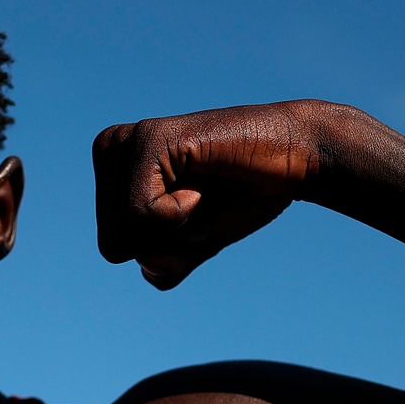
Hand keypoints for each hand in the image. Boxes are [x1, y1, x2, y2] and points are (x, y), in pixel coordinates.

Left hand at [91, 101, 323, 288]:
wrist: (293, 160)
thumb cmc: (242, 196)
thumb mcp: (195, 243)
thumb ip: (165, 264)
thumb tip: (148, 265)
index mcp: (111, 175)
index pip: (112, 248)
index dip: (162, 246)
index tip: (193, 209)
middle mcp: (111, 150)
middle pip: (112, 245)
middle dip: (166, 240)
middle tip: (201, 199)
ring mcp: (127, 141)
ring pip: (123, 232)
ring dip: (176, 226)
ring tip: (201, 188)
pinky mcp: (148, 138)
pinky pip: (142, 212)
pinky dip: (180, 212)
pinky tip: (200, 181)